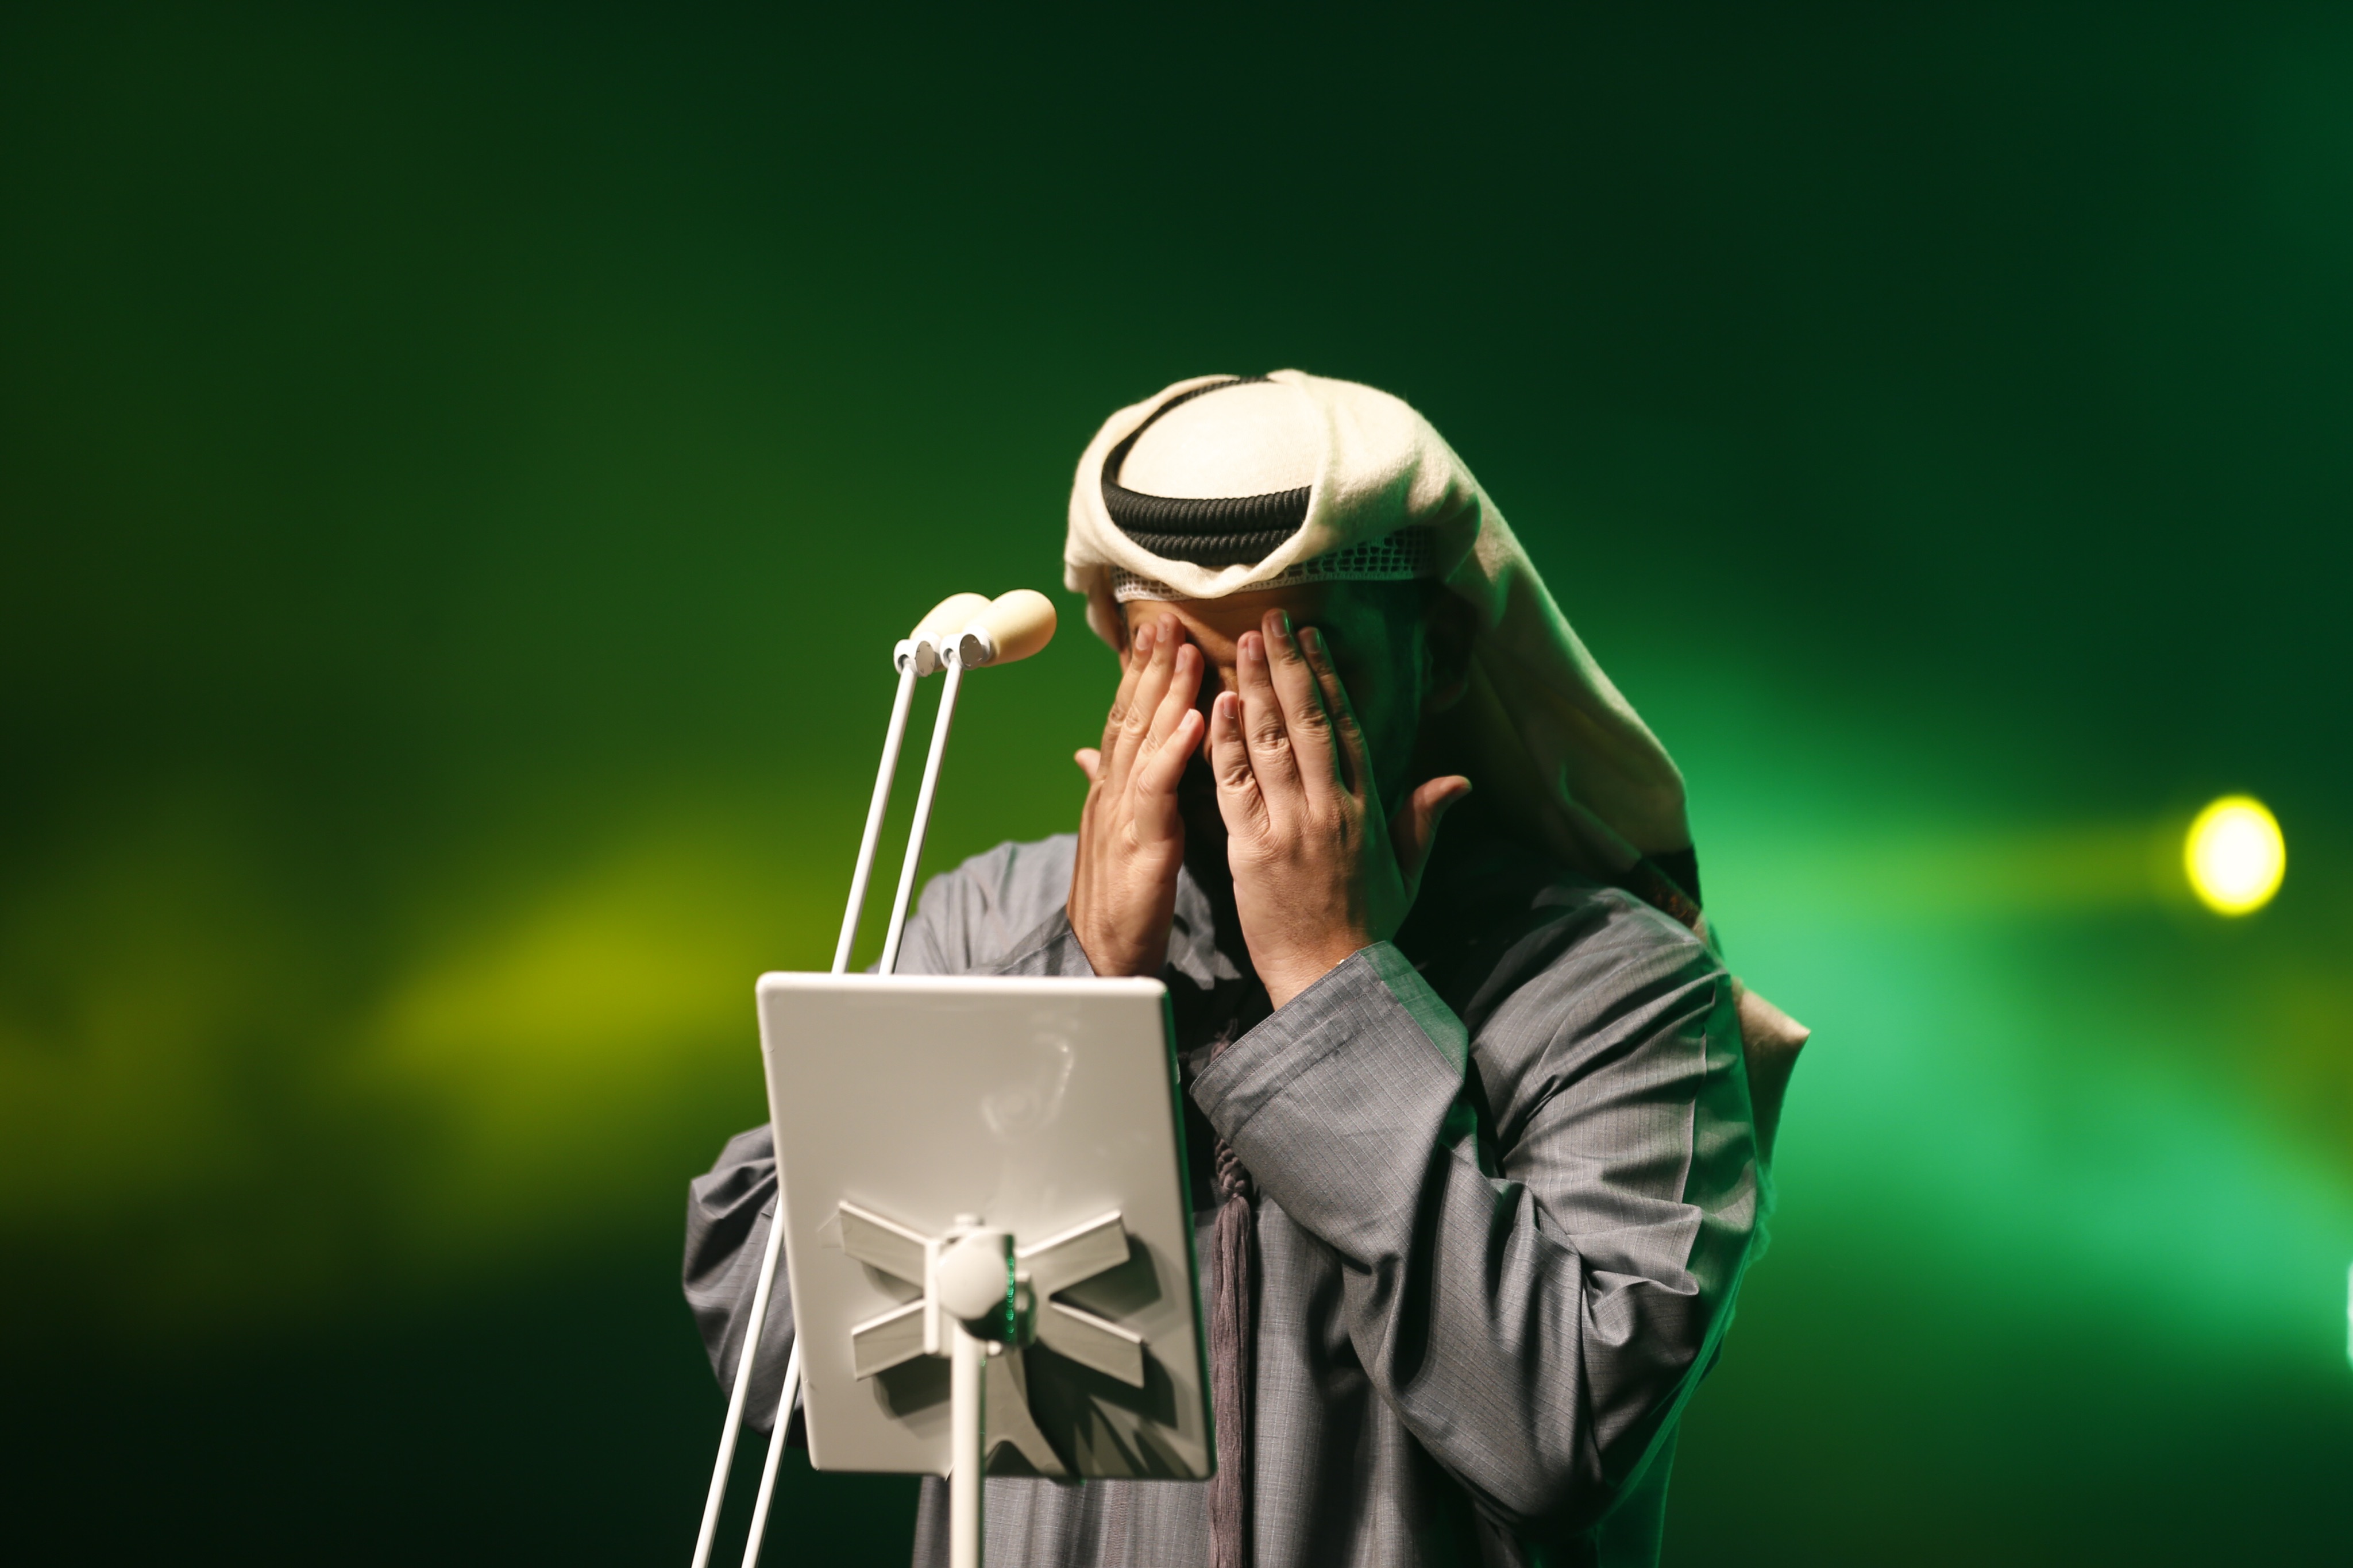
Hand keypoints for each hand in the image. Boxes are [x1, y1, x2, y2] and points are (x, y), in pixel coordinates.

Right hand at [1067, 619, 1206, 976]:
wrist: (1105, 957)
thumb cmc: (1120, 898)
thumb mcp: (1116, 834)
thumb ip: (1109, 786)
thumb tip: (1088, 753)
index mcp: (1115, 789)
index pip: (1127, 718)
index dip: (1140, 673)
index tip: (1156, 630)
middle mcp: (1114, 792)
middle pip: (1131, 715)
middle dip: (1148, 664)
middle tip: (1164, 616)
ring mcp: (1124, 815)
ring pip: (1142, 740)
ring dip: (1163, 690)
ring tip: (1181, 648)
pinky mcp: (1142, 843)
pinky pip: (1158, 788)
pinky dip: (1174, 750)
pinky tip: (1196, 719)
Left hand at [1206, 610, 1469, 1008]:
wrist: (1333, 981)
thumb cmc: (1366, 930)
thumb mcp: (1407, 873)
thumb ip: (1425, 819)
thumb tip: (1457, 779)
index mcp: (1366, 810)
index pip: (1346, 728)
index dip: (1328, 679)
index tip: (1312, 640)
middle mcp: (1331, 809)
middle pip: (1309, 721)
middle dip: (1289, 665)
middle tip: (1272, 619)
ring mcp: (1291, 826)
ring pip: (1273, 742)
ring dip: (1256, 688)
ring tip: (1242, 643)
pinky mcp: (1253, 849)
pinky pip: (1236, 785)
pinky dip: (1227, 742)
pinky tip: (1219, 704)